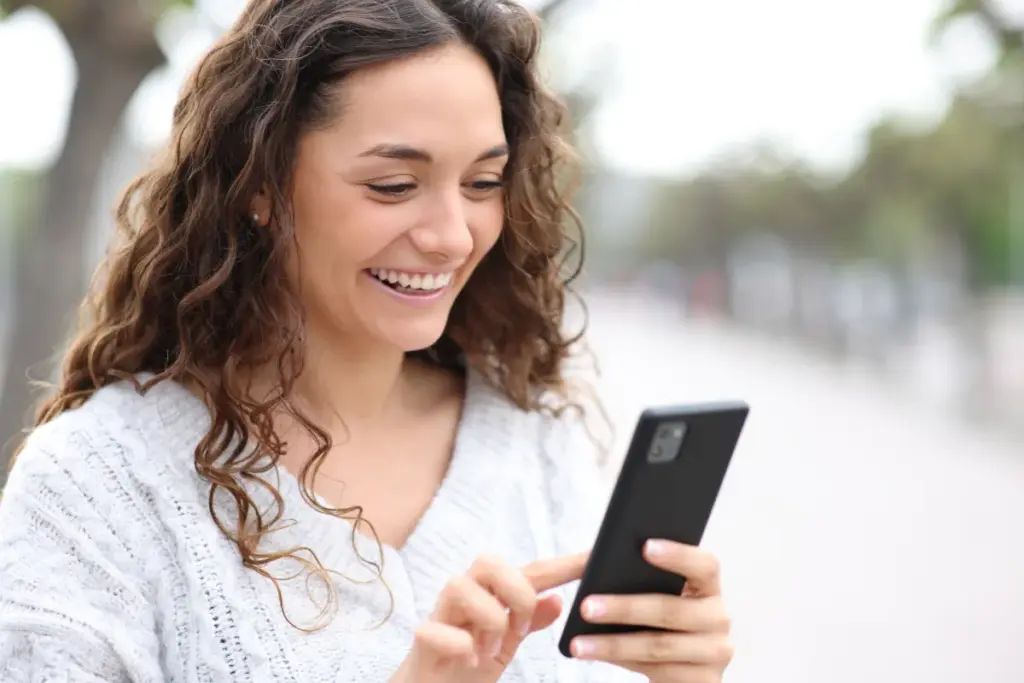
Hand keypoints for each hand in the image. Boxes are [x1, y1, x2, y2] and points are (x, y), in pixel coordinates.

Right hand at [391, 552, 587, 682]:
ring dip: (486, 620)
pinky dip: (460, 645)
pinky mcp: (421, 640)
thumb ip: (529, 622)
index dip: (562, 566)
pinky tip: (469, 660)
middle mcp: (464, 597)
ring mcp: (440, 615)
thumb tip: (558, 600)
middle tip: (520, 630)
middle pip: (488, 562)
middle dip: (515, 593)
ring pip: (459, 586)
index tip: (592, 561)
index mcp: (489, 595)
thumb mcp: (506, 645)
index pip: (529, 572)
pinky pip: (435, 630)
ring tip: (490, 650)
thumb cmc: (465, 665)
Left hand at [568, 540, 732, 681]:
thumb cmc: (663, 621)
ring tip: (580, 643)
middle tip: (587, 606)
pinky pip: (657, 671)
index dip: (678, 555)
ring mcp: (716, 652)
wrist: (682, 668)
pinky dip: (622, 662)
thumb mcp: (661, 596)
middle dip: (624, 608)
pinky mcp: (704, 681)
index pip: (705, 565)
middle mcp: (719, 618)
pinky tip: (598, 655)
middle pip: (671, 610)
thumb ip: (644, 579)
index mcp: (709, 587)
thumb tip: (597, 563)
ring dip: (613, 644)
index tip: (645, 546)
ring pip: (658, 646)